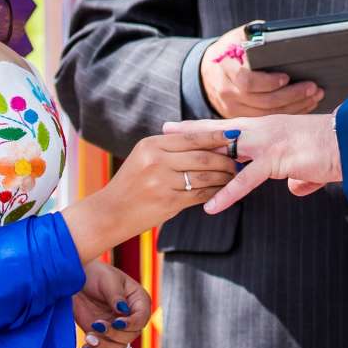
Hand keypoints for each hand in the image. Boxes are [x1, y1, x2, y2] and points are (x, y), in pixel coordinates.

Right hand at [63, 134, 239, 262]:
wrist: (108, 213)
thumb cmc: (130, 185)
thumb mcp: (143, 158)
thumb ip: (168, 148)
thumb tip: (204, 141)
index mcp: (151, 145)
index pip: (191, 137)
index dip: (215, 136)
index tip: (233, 133)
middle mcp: (156, 161)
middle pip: (202, 156)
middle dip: (225, 158)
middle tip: (239, 159)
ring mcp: (162, 182)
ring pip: (204, 176)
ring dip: (224, 176)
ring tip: (234, 175)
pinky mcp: (168, 203)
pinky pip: (199, 195)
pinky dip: (215, 193)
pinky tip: (223, 191)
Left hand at [74, 259, 150, 347]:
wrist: (74, 280)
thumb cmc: (95, 274)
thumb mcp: (108, 280)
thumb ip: (116, 296)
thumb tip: (123, 310)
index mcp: (138, 301)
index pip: (141, 318)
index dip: (131, 324)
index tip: (117, 322)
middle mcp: (130, 317)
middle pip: (130, 336)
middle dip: (114, 334)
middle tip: (97, 324)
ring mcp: (116, 328)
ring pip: (118, 347)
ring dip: (104, 345)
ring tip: (89, 337)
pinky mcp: (102, 335)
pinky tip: (86, 347)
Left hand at [165, 113, 342, 211]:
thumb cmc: (335, 150)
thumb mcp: (311, 165)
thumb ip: (300, 176)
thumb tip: (297, 187)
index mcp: (271, 128)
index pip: (231, 126)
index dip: (206, 127)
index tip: (185, 125)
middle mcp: (265, 129)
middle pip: (220, 130)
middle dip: (191, 132)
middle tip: (166, 131)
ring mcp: (269, 142)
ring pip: (226, 150)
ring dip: (200, 160)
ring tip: (177, 168)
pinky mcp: (278, 159)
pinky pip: (247, 179)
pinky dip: (228, 193)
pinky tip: (212, 206)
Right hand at [199, 24, 323, 118]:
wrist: (208, 74)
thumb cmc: (228, 51)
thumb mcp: (236, 38)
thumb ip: (253, 35)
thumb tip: (278, 35)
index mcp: (225, 70)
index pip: (247, 82)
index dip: (269, 82)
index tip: (287, 77)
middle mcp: (228, 93)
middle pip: (263, 101)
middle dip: (291, 96)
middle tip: (313, 88)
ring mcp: (234, 109)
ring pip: (268, 114)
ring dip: (295, 107)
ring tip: (314, 96)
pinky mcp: (242, 118)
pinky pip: (267, 120)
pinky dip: (288, 113)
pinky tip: (304, 106)